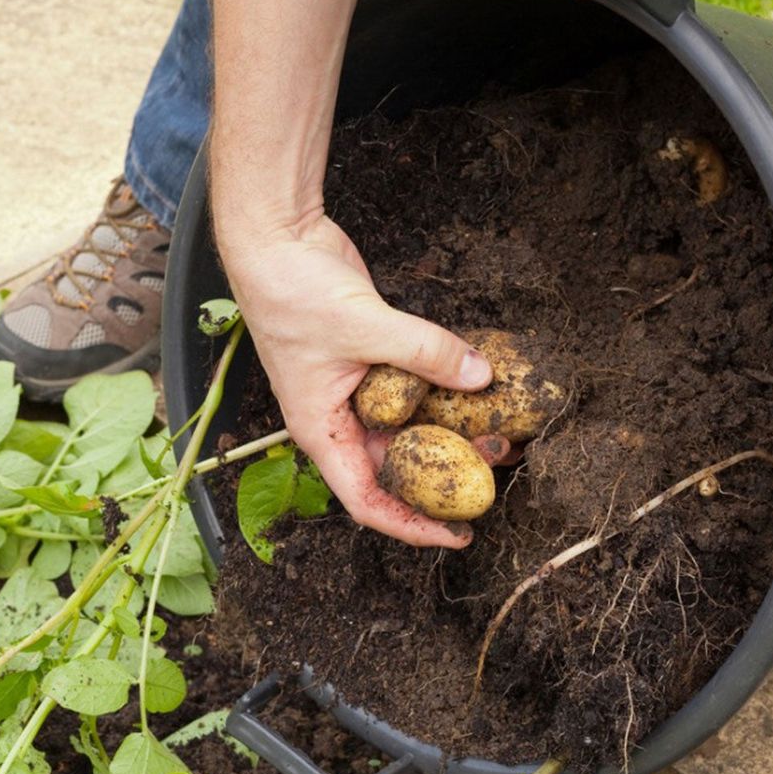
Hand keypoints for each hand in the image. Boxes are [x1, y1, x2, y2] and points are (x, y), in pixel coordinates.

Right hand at [221, 214, 499, 548]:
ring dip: (450, 432)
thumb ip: (426, 353)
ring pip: (409, 427)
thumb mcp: (365, 326)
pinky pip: (413, 388)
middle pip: (396, 467)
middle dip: (445, 476)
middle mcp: (339, 419)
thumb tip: (480, 377)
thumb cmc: (291, 292)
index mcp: (323, 431)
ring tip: (497, 432)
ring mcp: (356, 390)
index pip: (368, 501)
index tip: (458, 535)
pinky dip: (442, 391)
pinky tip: (476, 389)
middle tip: (495, 470)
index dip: (413, 526)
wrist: (275, 239)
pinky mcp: (373, 360)